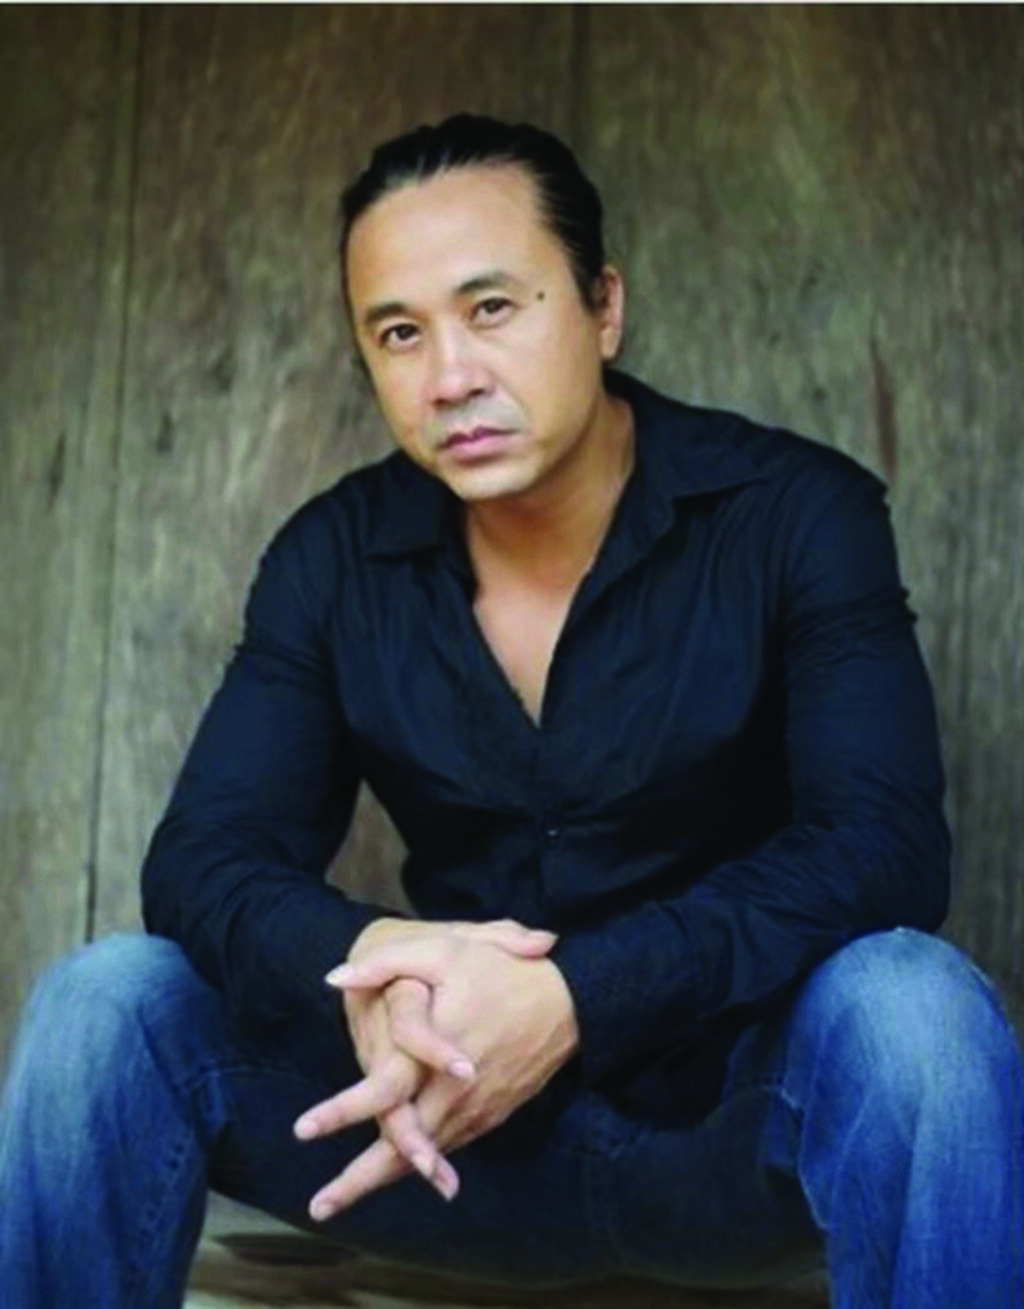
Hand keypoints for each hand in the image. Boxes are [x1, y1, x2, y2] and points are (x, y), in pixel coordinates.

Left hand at [304, 930, 577, 1216]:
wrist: (572, 1002)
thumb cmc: (503, 973)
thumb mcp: (445, 952)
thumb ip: (386, 964)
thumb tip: (332, 977)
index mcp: (435, 1059)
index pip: (380, 1096)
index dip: (340, 1114)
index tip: (300, 1130)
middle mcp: (454, 1096)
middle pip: (400, 1153)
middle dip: (356, 1183)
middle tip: (318, 1208)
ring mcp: (474, 1111)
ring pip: (424, 1159)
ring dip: (382, 1181)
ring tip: (340, 1200)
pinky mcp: (490, 1115)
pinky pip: (448, 1148)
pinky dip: (422, 1166)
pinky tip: (399, 1174)